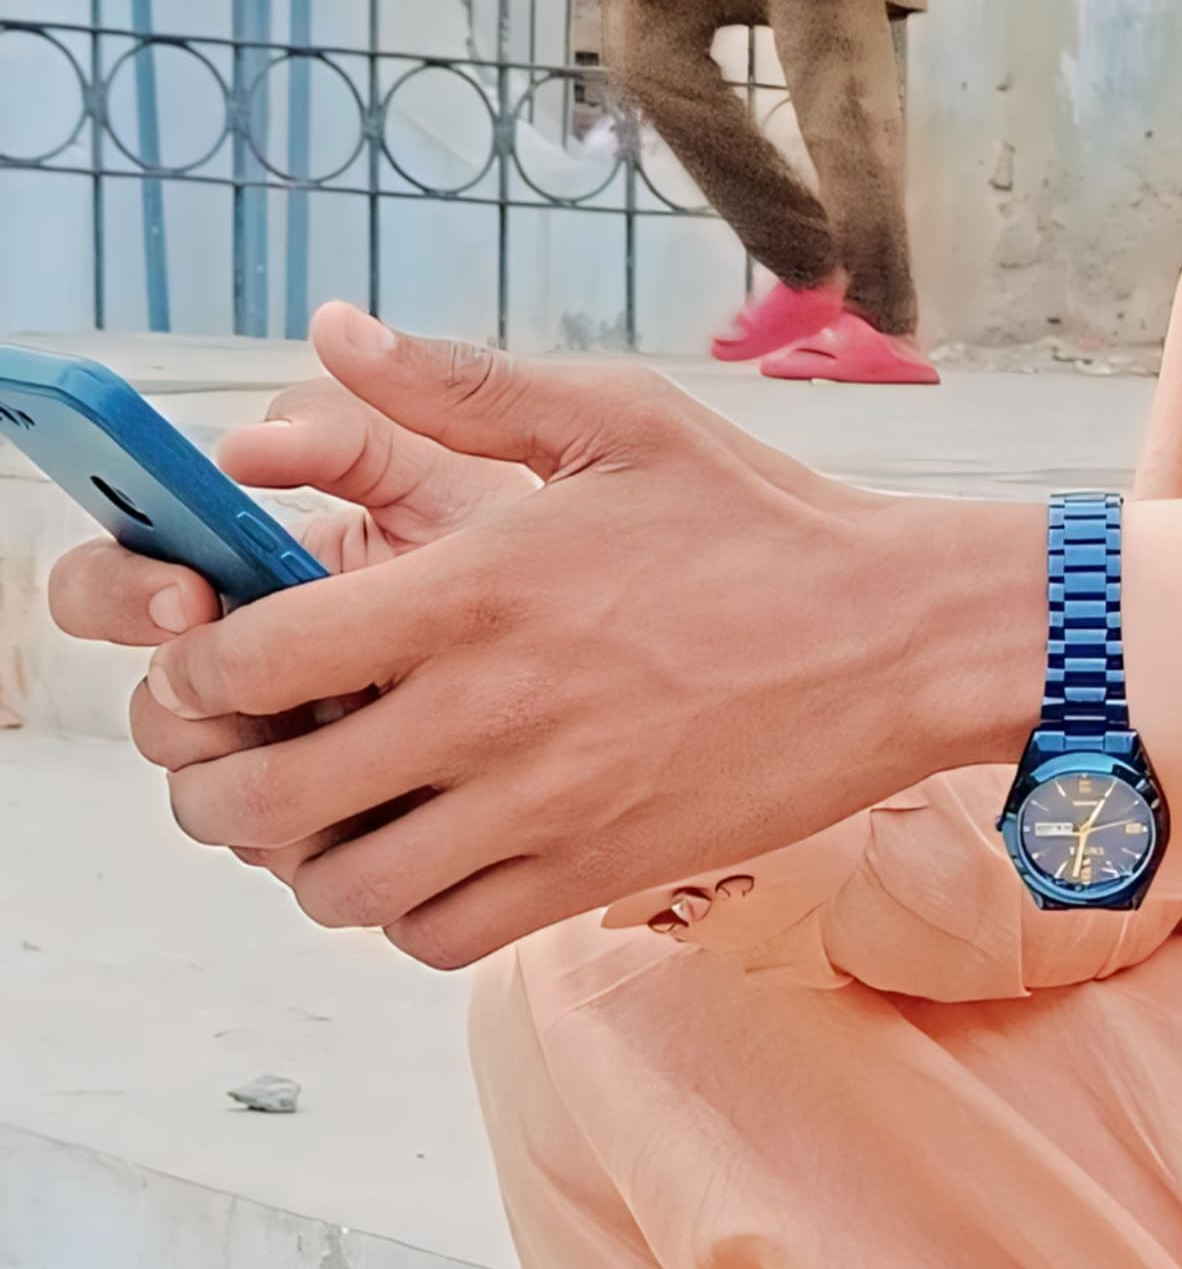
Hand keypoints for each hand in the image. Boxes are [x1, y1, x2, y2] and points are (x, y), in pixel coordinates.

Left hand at [127, 307, 1045, 969]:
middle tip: (228, 758)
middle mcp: (492, 713)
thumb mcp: (616, 420)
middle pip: (266, 799)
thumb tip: (330, 333)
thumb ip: (456, 384)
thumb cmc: (761, 522)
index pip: (252, 659)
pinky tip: (417, 857)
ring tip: (318, 816)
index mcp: (474, 589)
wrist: (902, 640)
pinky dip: (398, 913)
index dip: (193, 670)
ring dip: (299, 861)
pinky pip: (439, 935)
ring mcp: (543, 808)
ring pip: (340, 887)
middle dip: (211, 784)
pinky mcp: (596, 874)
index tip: (208, 656)